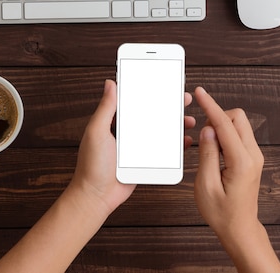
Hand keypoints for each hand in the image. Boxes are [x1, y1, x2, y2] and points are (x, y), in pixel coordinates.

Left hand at [69, 79, 194, 215]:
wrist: (96, 196)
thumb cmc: (91, 165)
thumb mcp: (96, 132)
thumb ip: (105, 108)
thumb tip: (110, 83)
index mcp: (115, 122)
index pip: (134, 101)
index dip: (149, 91)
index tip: (163, 82)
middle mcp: (127, 132)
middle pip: (152, 114)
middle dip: (169, 106)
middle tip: (183, 98)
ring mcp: (138, 147)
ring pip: (161, 131)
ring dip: (176, 124)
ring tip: (189, 120)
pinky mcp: (145, 161)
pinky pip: (164, 151)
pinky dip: (176, 145)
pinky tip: (185, 141)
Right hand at [193, 87, 263, 242]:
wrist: (239, 228)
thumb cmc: (221, 212)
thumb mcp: (205, 185)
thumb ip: (207, 154)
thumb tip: (207, 130)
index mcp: (241, 161)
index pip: (224, 124)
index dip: (210, 106)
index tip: (200, 93)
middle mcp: (253, 155)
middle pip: (237, 117)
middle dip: (218, 117)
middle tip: (202, 134)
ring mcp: (255, 156)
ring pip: (239, 125)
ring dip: (221, 128)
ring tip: (207, 149)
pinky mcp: (252, 158)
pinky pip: (239, 136)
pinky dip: (225, 136)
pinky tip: (214, 152)